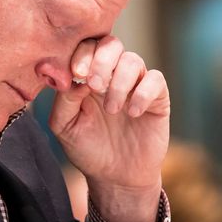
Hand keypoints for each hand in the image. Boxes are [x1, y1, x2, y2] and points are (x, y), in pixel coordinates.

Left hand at [48, 36, 169, 221]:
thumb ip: (64, 99)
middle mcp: (111, 74)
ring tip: (112, 109)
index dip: (82, 54)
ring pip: (133, 60)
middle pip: (111, 44)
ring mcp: (135, 84)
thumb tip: (76, 78)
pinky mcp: (156, 98)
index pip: (86, 46)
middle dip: (102, 61)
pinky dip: (143, 93)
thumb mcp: (65, 126)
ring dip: (120, 82)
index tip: (77, 74)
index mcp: (86, 75)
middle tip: (95, 85)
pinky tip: (132, 113)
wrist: (115, 177)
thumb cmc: (86, 148)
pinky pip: (156, 79)